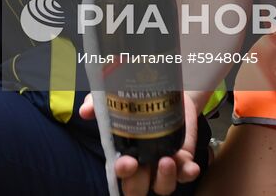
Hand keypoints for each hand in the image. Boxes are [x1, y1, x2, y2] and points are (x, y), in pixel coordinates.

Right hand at [78, 90, 201, 194]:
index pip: (120, 173)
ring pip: (163, 186)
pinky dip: (189, 173)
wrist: (165, 89)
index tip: (126, 162)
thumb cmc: (134, 99)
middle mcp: (143, 165)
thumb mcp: (113, 98)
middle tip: (138, 165)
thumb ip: (98, 104)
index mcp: (124, 155)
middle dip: (137, 183)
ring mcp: (164, 164)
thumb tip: (85, 110)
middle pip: (138, 188)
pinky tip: (191, 166)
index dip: (122, 172)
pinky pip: (186, 173)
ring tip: (166, 161)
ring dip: (165, 179)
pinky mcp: (183, 157)